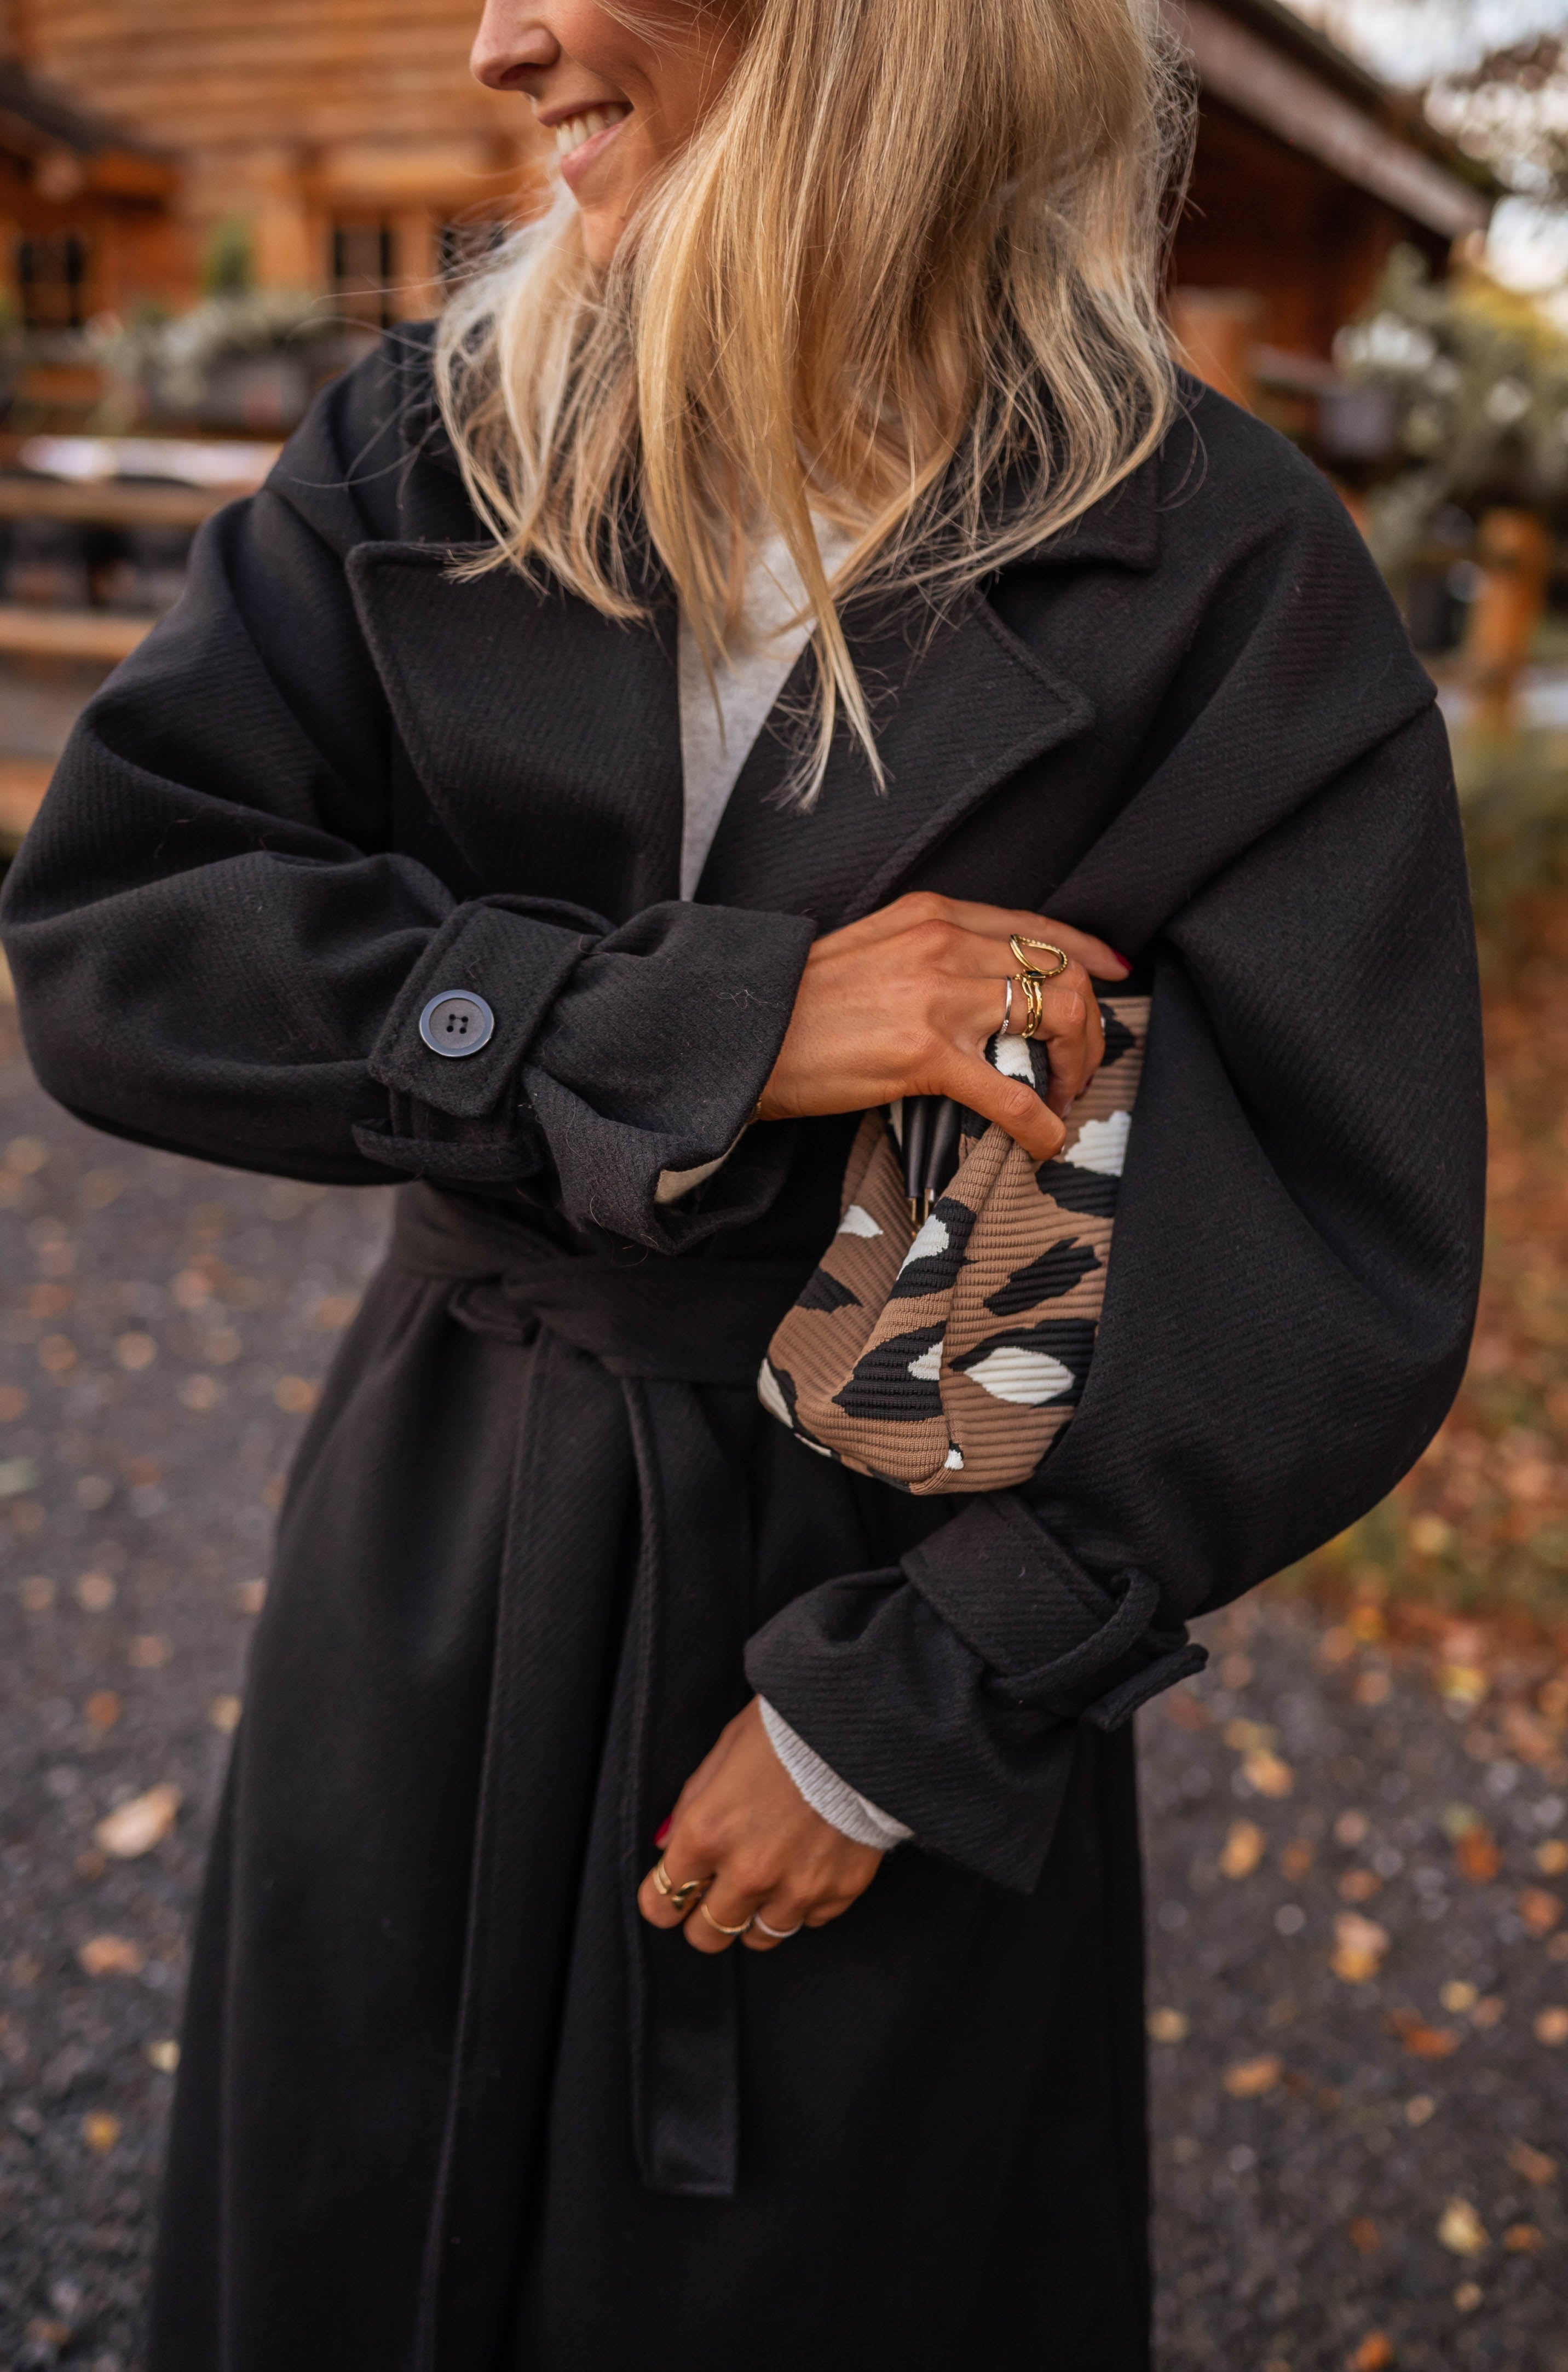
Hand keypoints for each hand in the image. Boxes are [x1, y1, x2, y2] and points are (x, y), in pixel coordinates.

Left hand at [637, 1698, 882, 1952]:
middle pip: (707, 1936)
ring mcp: (796, 1888)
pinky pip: (808, 1920)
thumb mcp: (723, 1754)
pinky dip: (802, 1901)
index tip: (673, 1893)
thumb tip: (667, 1845)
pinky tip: (806, 1865)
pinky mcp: (838, 1892)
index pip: (661, 1904)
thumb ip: (690, 1807)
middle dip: (704, 1918)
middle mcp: (748, 1871)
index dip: (663, 1900)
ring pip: (759, 1937)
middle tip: (716, 1893)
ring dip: (755, 1913)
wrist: (860, 1726)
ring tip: (767, 1878)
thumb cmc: (785, 1731)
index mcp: (708, 1833)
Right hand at [756, 892, 1127, 1162]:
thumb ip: (926, 955)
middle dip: (1089, 1027)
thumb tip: (975, 987)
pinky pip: (1012, 1093)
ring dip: (1076, 1067)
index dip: (1087, 954)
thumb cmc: (798, 1005)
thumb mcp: (872, 952)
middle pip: (1061, 974)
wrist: (740, 1031)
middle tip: (1076, 1068)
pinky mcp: (923, 1054)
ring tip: (1061, 1099)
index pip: (1036, 927)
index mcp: (932, 916)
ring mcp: (937, 997)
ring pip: (1056, 1018)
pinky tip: (1043, 1141)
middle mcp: (944, 944)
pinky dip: (1041, 1123)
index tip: (1115, 977)